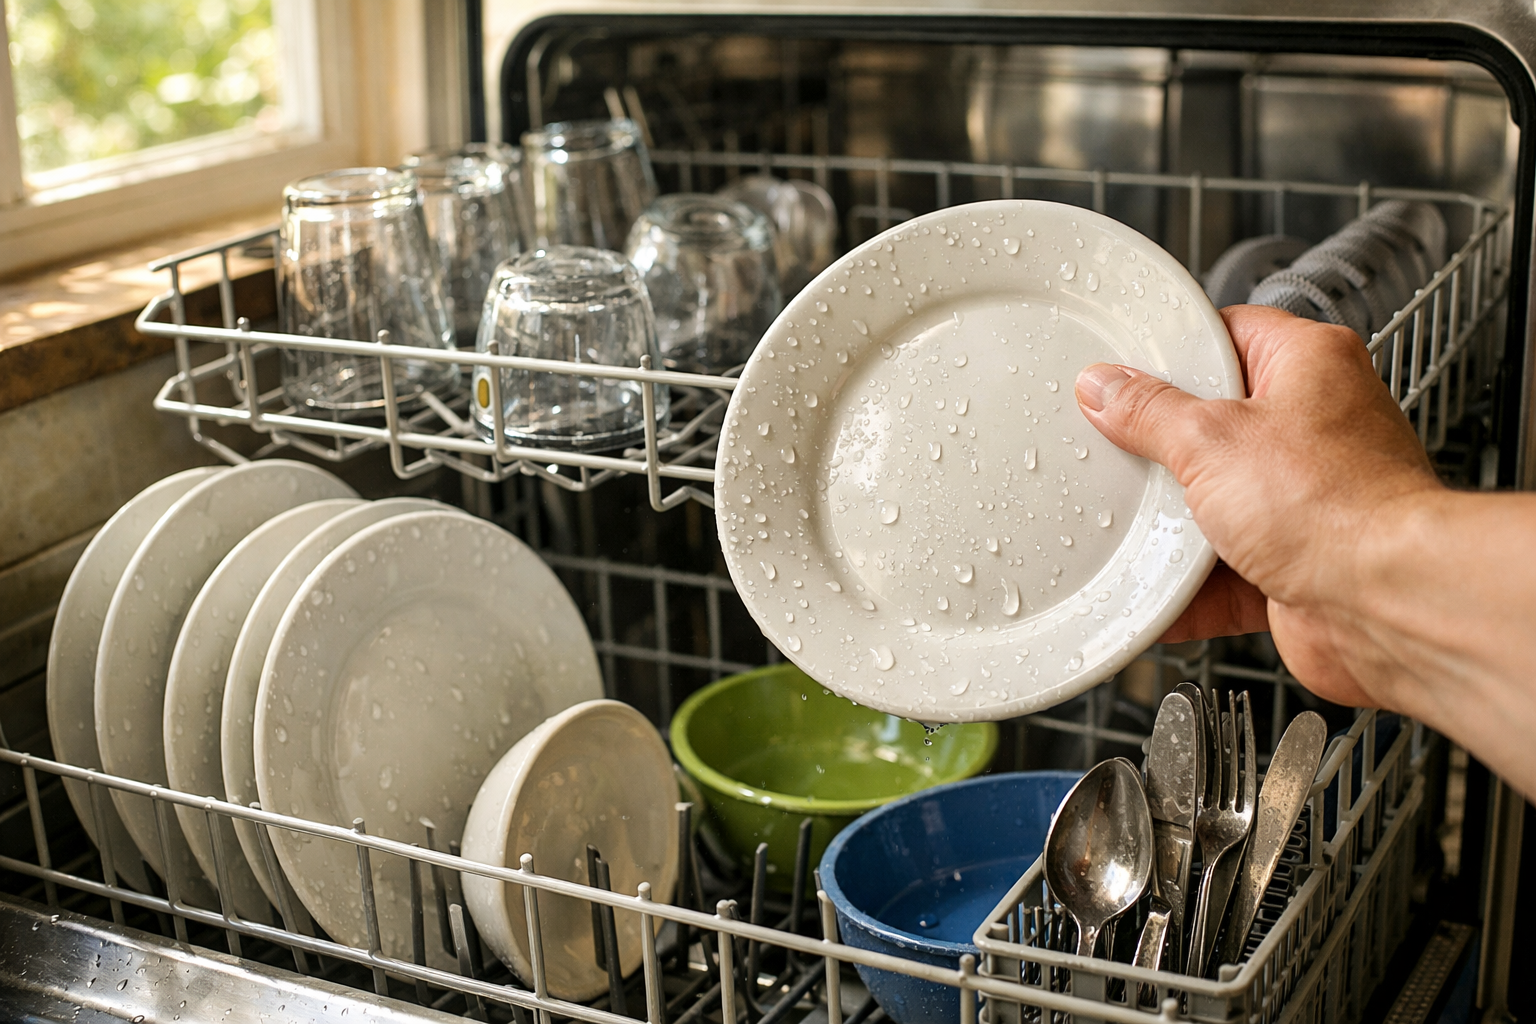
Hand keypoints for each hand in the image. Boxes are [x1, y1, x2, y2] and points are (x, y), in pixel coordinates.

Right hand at [1074, 304, 1440, 709]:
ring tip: (1139, 526)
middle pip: (1214, 424)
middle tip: (1125, 453)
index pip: (1227, 333)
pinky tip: (1153, 592)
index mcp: (1309, 364)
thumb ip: (1149, 411)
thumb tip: (1107, 387)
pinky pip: (1225, 571)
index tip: (1125, 373)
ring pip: (1218, 502)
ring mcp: (1309, 498)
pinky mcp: (1299, 563)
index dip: (1175, 351)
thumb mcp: (1211, 439)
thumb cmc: (1338, 505)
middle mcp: (1317, 426)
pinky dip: (1188, 587)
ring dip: (1175, 526)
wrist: (1388, 602)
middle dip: (1166, 452)